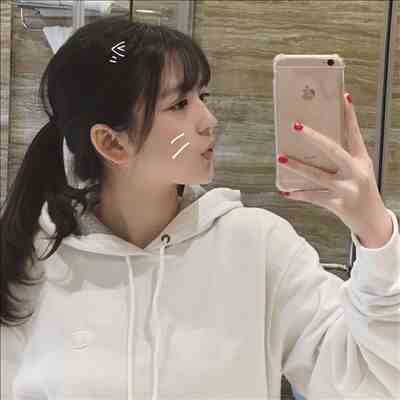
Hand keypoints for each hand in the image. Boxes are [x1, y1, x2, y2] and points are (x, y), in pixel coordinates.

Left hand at [278, 93, 392, 247]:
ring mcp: (346, 189)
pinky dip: (298, 194)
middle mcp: (356, 172)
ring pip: (317, 175)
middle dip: (313, 137)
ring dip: (297, 166)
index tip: (343, 97)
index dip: (349, 115)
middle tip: (295, 126)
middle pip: (333, 150)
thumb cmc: (362, 191)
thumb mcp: (359, 170)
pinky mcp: (337, 204)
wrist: (372, 221)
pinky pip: (312, 197)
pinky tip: (285, 191)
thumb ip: (343, 158)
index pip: (354, 133)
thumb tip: (317, 142)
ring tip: (281, 158)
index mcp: (361, 160)